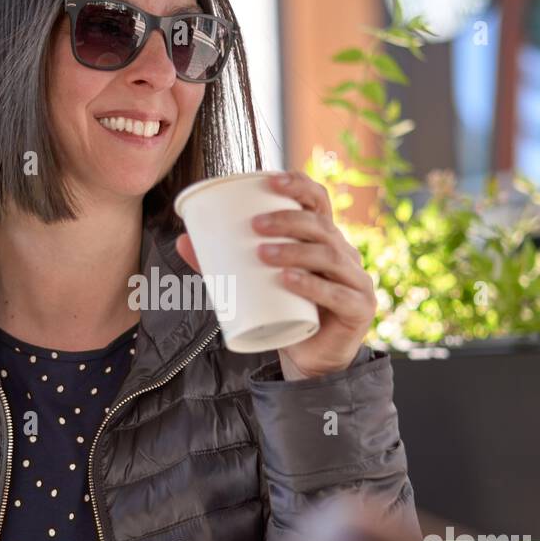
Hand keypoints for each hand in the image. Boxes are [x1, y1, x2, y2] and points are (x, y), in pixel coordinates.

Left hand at [176, 171, 374, 377]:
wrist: (312, 360)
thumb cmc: (287, 313)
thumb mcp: (257, 284)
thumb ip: (223, 264)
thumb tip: (181, 241)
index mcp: (325, 239)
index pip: (319, 201)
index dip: (299, 185)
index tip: (270, 181)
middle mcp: (345, 254)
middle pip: (321, 226)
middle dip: (288, 220)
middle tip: (254, 226)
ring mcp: (357, 281)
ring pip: (328, 256)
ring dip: (295, 250)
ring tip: (263, 254)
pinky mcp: (358, 309)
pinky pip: (337, 294)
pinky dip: (312, 285)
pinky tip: (289, 279)